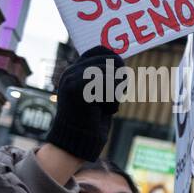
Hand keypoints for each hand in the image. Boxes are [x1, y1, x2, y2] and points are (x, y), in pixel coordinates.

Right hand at [44, 45, 123, 161]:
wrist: (77, 142)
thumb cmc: (92, 120)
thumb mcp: (100, 94)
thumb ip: (106, 76)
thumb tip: (120, 58)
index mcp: (76, 69)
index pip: (103, 50)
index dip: (116, 63)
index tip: (117, 82)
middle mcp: (72, 71)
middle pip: (113, 60)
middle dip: (121, 81)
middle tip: (110, 99)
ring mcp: (73, 79)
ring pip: (114, 74)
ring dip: (117, 95)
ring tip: (103, 107)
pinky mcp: (77, 89)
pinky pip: (109, 86)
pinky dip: (113, 103)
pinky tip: (101, 112)